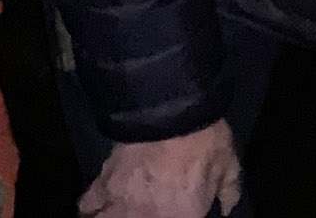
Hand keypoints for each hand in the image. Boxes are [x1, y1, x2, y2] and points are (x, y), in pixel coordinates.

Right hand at [79, 122, 243, 217]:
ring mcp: (120, 206)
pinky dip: (91, 207)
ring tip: (119, 211)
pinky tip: (98, 203)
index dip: (180, 214)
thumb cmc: (205, 141)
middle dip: (140, 216)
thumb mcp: (228, 165)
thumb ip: (228, 193)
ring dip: (110, 217)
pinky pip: (86, 207)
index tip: (179, 210)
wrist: (171, 109)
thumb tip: (227, 207)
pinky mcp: (102, 184)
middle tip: (148, 208)